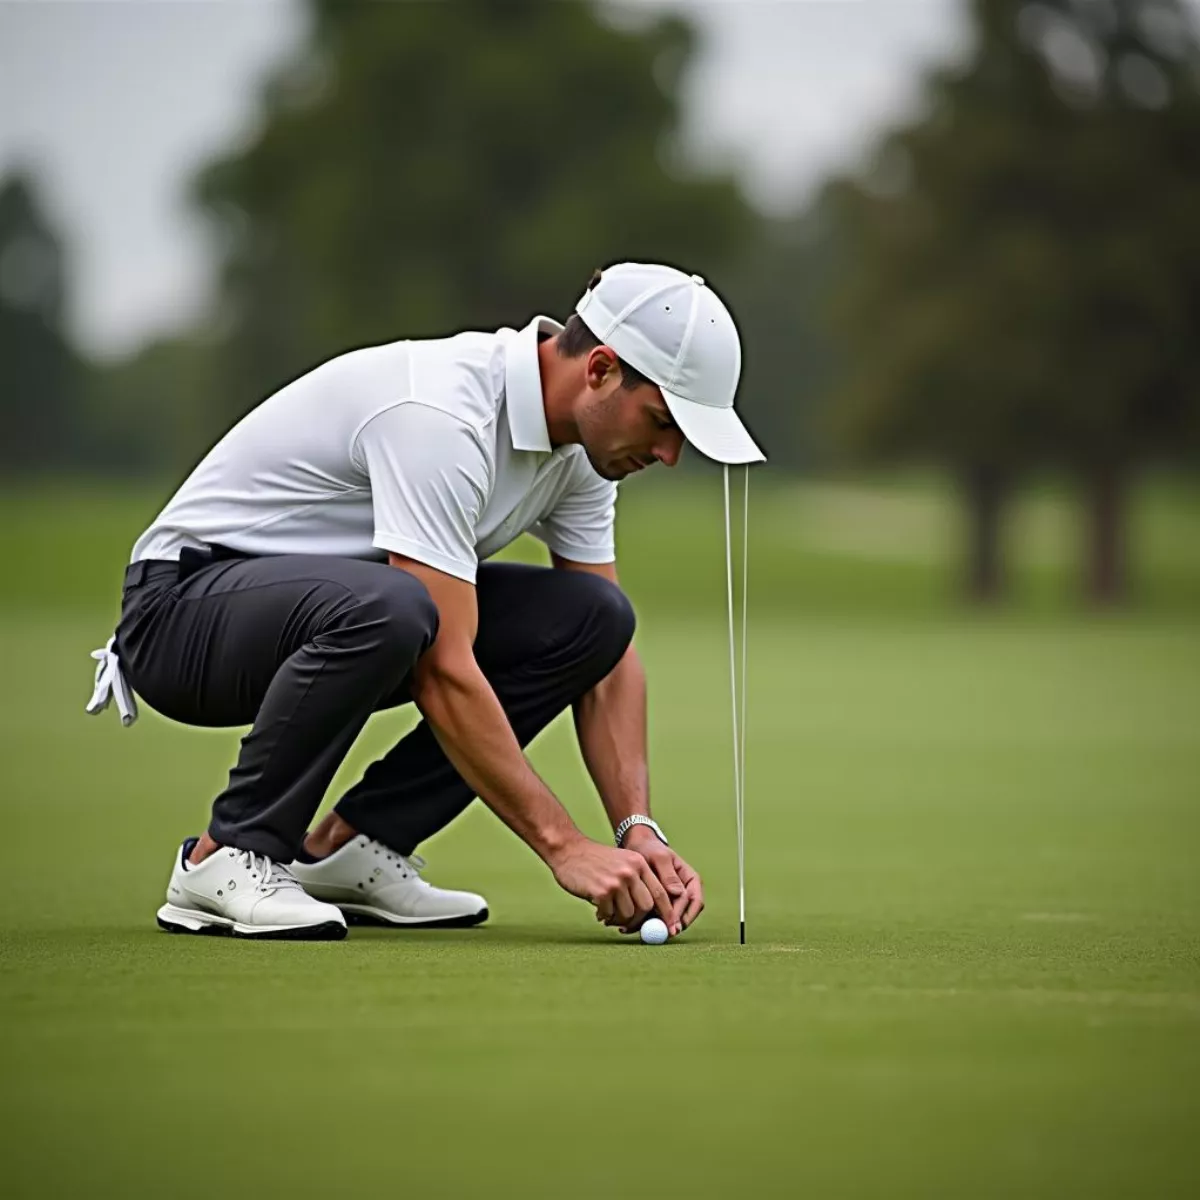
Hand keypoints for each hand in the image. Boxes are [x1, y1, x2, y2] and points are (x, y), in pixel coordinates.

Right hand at [547, 835, 673, 929]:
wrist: (568, 850)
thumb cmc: (596, 860)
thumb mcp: (622, 862)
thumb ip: (637, 881)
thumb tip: (651, 914)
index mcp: (639, 863)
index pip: (660, 893)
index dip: (666, 913)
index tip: (669, 928)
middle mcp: (631, 871)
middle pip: (646, 907)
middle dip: (638, 920)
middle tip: (628, 925)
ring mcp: (616, 881)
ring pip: (628, 914)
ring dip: (619, 920)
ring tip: (609, 915)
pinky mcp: (601, 891)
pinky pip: (610, 915)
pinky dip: (605, 916)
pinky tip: (598, 911)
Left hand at [621, 826, 704, 935]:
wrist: (637, 848)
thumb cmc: (649, 849)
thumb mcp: (658, 857)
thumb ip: (668, 874)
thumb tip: (679, 893)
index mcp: (691, 880)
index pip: (694, 901)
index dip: (683, 914)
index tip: (672, 924)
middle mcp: (685, 893)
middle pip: (683, 916)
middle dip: (669, 926)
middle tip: (655, 934)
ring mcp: (672, 902)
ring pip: (668, 921)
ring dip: (655, 929)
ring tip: (636, 930)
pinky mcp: (658, 907)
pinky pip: (655, 920)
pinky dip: (644, 925)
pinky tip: (629, 927)